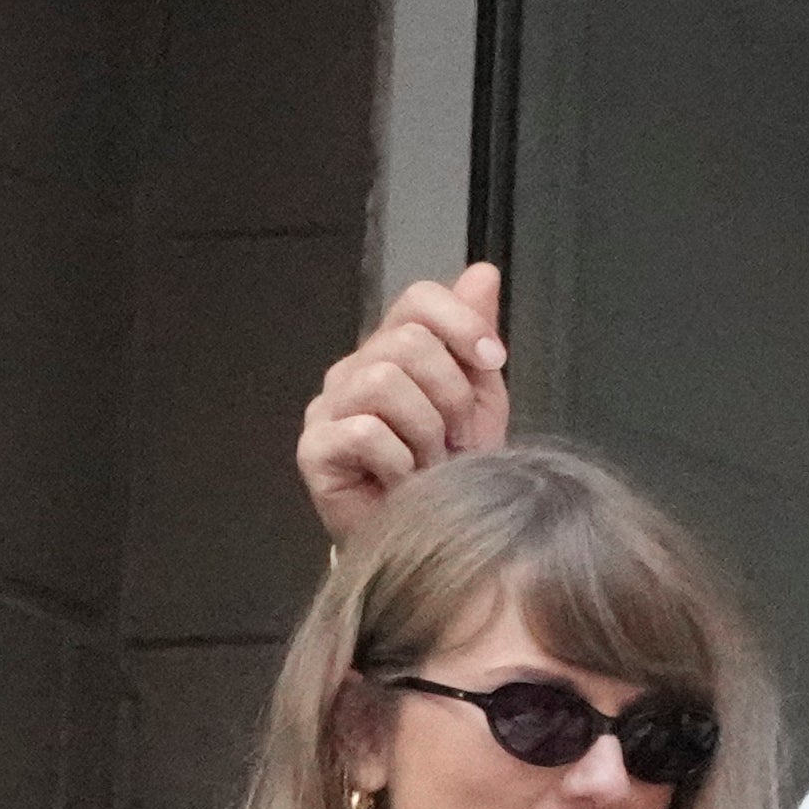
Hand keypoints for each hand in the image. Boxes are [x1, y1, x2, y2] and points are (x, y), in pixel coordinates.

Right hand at [296, 263, 511, 540]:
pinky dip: (401, 463)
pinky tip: (404, 482)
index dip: (461, 323)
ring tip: (430, 463)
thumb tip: (482, 273)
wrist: (431, 535)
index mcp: (393, 348)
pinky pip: (366, 433)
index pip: (419, 299)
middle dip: (451, 395)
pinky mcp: (314, 449)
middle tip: (456, 439)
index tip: (494, 360)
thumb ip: (475, 336)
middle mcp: (354, 369)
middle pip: (408, 342)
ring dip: (426, 432)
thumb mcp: (480, 400)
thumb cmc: (450, 470)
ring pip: (385, 382)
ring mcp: (329, 408)